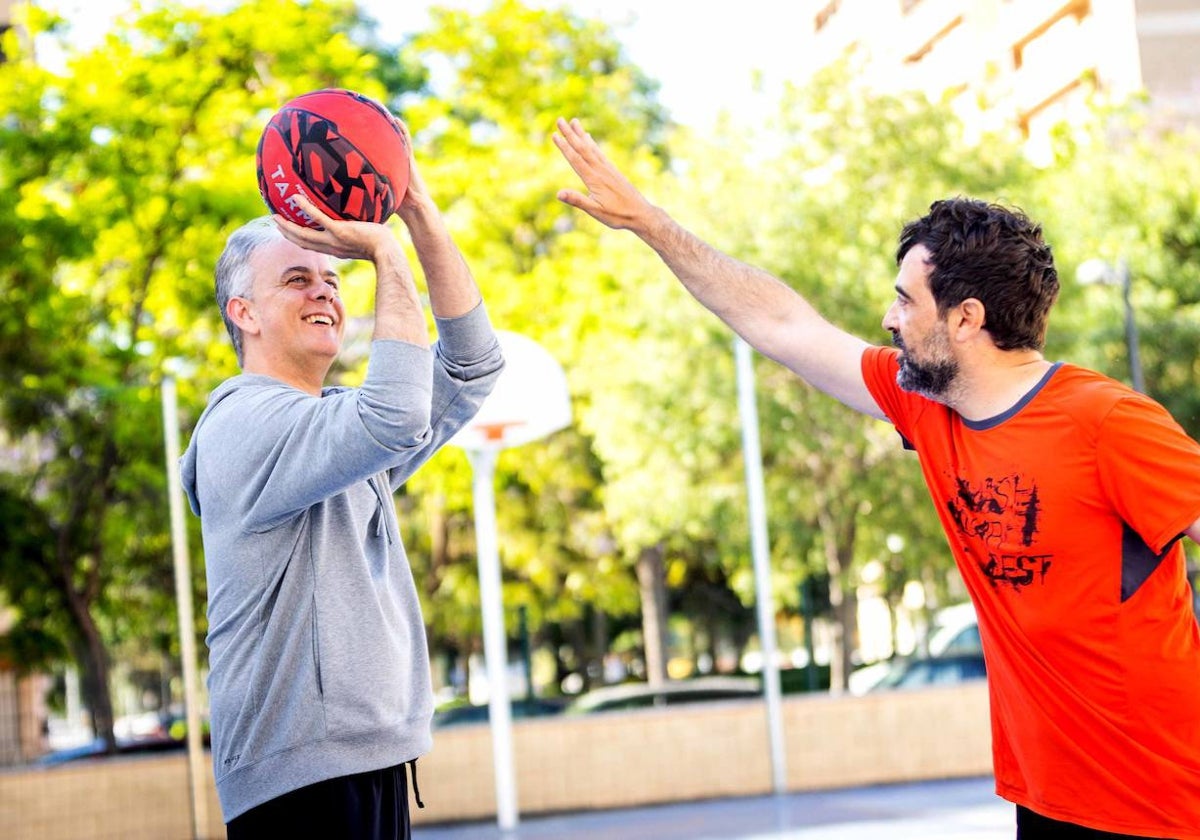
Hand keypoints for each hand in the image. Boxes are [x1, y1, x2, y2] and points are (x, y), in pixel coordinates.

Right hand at [273, 194, 396, 263]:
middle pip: (302, 241)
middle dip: (286, 233)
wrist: (386, 250)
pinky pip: (318, 219)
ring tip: (275, 215)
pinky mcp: (340, 231)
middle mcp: (330, 247)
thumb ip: (353, 232)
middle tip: (274, 220)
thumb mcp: (361, 239)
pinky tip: (296, 198)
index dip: (296, 239)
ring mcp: (333, 240)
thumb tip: (354, 220)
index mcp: (334, 249)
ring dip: (288, 226)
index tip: (287, 231)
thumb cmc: (379, 243)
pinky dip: (306, 209)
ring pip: (304, 234)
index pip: (311, 245)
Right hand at [553, 117, 654, 231]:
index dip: (564, 147)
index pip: (576, 160)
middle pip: (582, 149)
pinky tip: (589, 138)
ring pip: (591, 148)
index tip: (554, 134)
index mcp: (594, 179)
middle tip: (560, 120)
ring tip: (574, 121)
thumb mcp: (596, 211)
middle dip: (570, 134)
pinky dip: (592, 144)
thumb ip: (577, 200)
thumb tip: (558, 193)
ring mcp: (608, 169)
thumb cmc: (618, 215)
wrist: (641, 213)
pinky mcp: (613, 171)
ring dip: (581, 134)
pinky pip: (600, 153)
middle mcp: (601, 170)